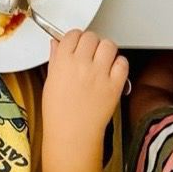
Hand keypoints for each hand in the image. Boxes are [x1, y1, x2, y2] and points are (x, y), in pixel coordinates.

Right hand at [42, 30, 128, 163]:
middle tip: (90, 55)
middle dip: (91, 44)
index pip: (73, 34)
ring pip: (109, 45)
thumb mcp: (50, 82)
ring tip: (102, 62)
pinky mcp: (115, 85)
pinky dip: (119, 65)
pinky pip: (122, 63)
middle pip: (92, 37)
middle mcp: (82, 63)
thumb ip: (55, 59)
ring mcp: (100, 74)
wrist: (72, 137)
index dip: (76, 39)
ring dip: (106, 51)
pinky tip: (112, 72)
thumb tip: (57, 43)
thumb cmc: (58, 114)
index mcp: (63, 61)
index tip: (78, 45)